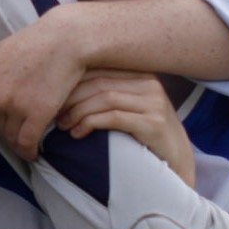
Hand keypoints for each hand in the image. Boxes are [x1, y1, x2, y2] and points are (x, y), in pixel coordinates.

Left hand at [0, 11, 87, 158]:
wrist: (65, 40)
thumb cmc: (33, 42)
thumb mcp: (0, 54)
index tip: (5, 125)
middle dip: (7, 133)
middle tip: (19, 134)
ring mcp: (16, 107)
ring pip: (12, 138)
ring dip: (18, 144)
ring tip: (27, 144)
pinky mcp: (38, 114)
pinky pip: (27, 143)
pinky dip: (29, 152)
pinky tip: (34, 153)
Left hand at [56, 70, 194, 184]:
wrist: (177, 160)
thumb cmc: (143, 133)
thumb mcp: (127, 105)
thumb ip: (105, 92)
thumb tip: (62, 85)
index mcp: (140, 73)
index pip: (98, 68)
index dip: (71, 81)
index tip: (51, 96)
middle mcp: (149, 83)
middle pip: (98, 82)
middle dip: (70, 98)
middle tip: (52, 114)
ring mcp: (154, 102)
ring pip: (104, 98)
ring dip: (76, 112)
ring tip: (62, 125)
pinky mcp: (154, 123)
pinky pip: (114, 117)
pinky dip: (89, 123)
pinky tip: (76, 133)